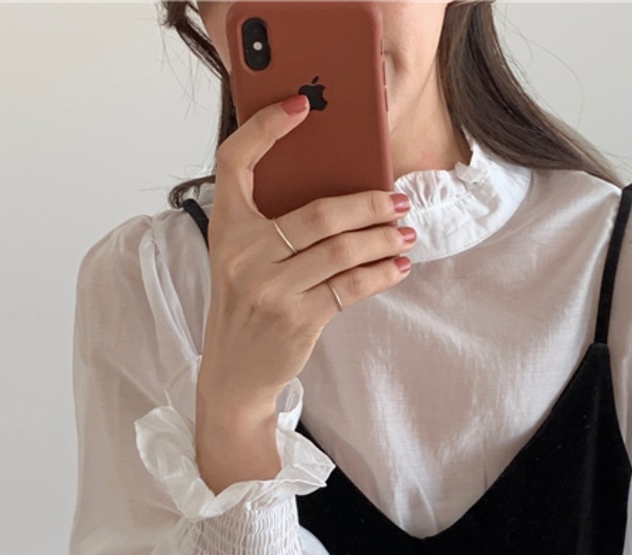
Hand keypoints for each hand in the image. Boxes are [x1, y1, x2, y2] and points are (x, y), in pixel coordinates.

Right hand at [196, 92, 414, 487]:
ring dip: (383, 239)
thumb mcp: (243, 259)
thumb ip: (271, 225)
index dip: (264, 128)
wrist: (234, 373)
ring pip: (342, 250)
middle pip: (319, 213)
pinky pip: (350, 287)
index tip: (301, 105)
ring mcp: (270, 287)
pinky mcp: (297, 317)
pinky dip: (380, 274)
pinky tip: (397, 267)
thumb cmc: (246, 307)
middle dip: (369, 205)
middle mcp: (243, 253)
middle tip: (398, 201)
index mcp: (226, 227)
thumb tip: (339, 194)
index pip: (235, 160)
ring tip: (406, 233)